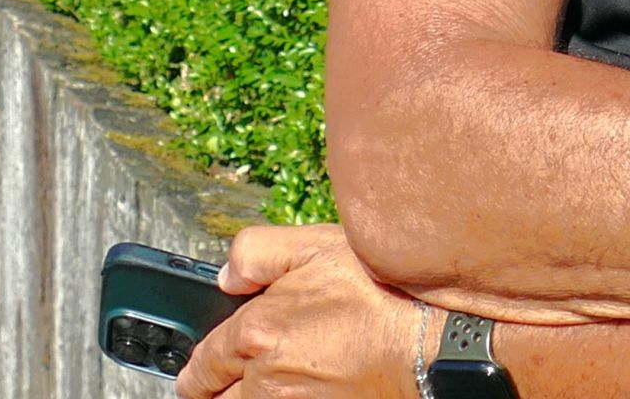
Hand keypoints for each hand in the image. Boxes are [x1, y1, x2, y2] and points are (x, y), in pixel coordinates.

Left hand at [178, 224, 420, 398]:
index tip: (197, 371)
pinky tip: (299, 388)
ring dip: (248, 398)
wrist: (433, 340)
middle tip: (226, 378)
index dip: (196, 368)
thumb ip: (255, 252)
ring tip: (269, 381)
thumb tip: (226, 275)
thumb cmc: (383, 293)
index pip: (202, 365)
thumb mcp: (315, 246)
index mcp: (257, 334)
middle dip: (218, 388)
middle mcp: (269, 381)